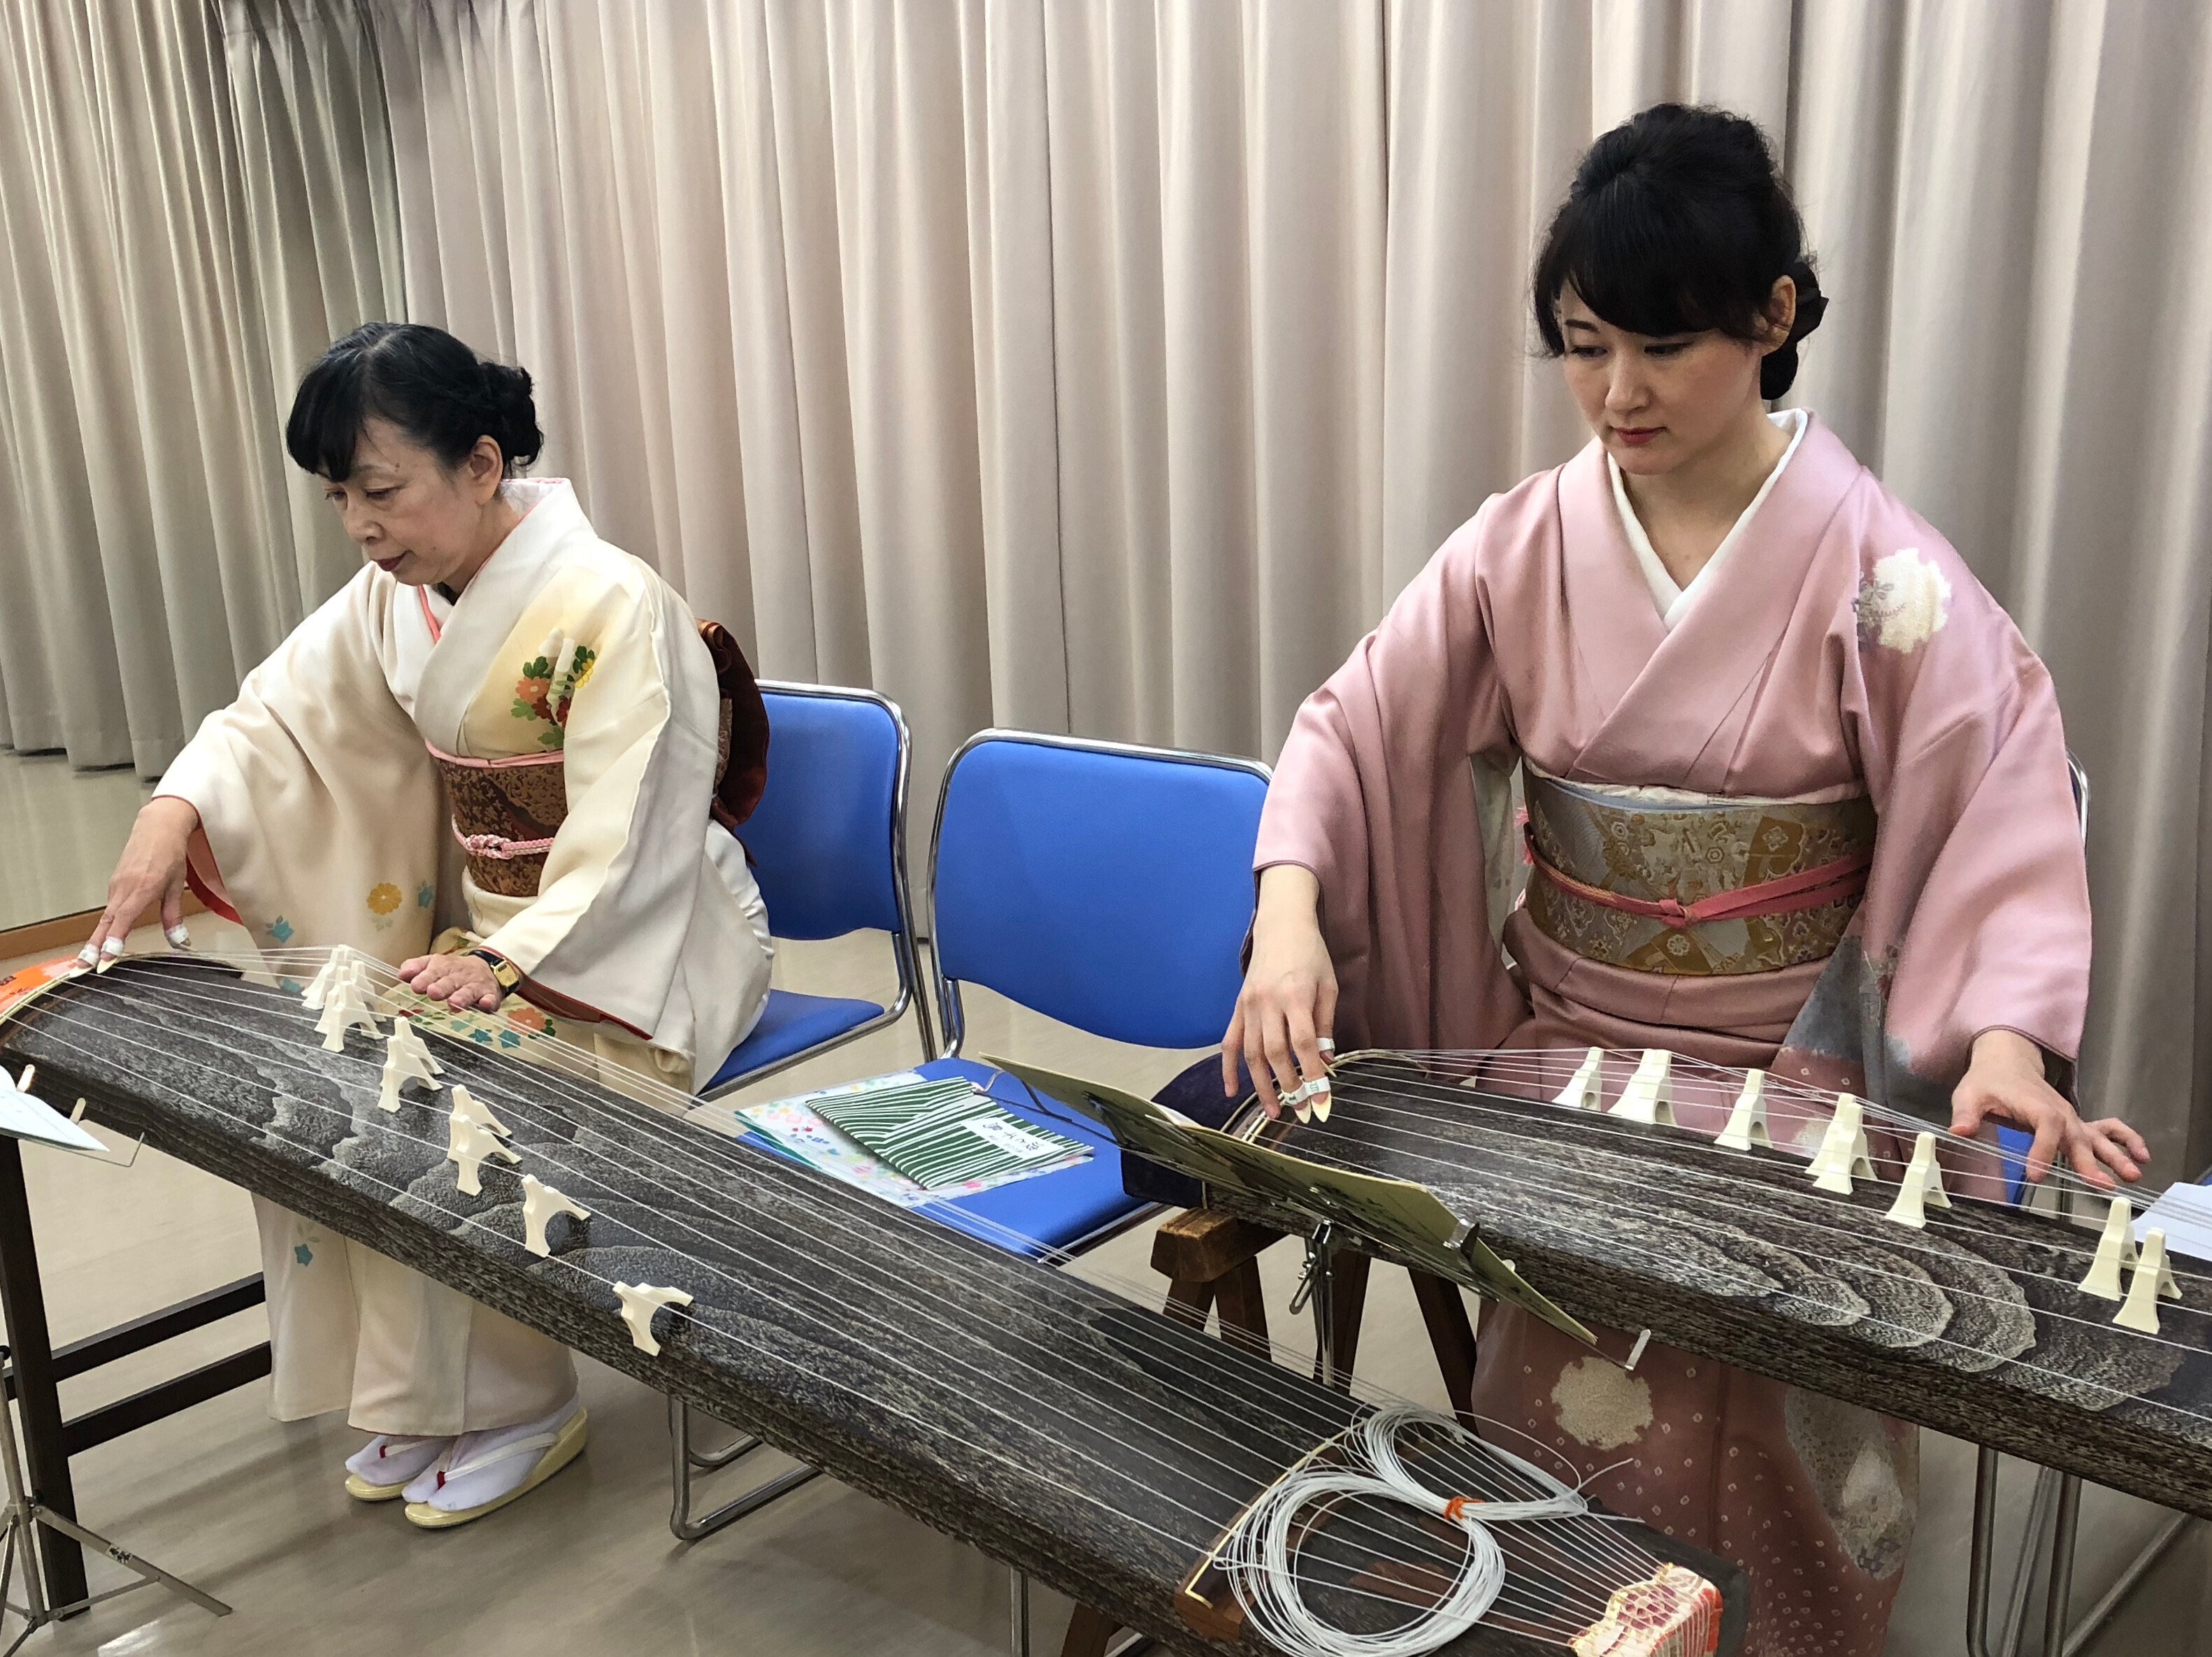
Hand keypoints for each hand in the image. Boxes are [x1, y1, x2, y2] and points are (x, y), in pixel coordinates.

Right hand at [85, 797, 200, 962]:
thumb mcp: (176, 886)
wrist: (157, 827)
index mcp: (141, 889)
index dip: (113, 940)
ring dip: (96, 939)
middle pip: (106, 922)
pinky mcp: (114, 884)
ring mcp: (116, 885)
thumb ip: (174, 916)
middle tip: (82, 967)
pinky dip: (103, 926)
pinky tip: (101, 940)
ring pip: (105, 917)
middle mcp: (124, 888)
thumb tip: (180, 942)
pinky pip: (109, 908)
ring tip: (86, 960)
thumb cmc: (170, 854)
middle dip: (94, 947)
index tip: (106, 957)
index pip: (123, 919)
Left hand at [399, 951, 502, 1011]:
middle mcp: (460, 976)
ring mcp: (476, 985)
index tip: (417, 985)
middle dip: (442, 987)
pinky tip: (485, 1004)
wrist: (488, 966)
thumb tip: (401, 974)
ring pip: (469, 990)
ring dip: (462, 996)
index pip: (434, 971)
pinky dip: (489, 1001)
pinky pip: (491, 998)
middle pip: (451, 981)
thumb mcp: (435, 963)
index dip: (425, 978)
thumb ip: (417, 967)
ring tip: (454, 1002)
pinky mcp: (490, 994)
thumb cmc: (455, 970)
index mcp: (445, 967)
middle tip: (433, 992)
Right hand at [1224, 866, 1336, 1116]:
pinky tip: (1232, 1091)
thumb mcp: (1329, 986)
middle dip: (1288, 1086)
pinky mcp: (1238, 1006)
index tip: (1322, 1100)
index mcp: (1295, 996)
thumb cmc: (1311, 954)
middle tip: (1301, 1111)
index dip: (1312, 1076)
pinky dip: (1228, 1068)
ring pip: (1251, 1053)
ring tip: (1273, 1111)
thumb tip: (1325, 1062)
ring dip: (1260, 1085)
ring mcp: (1249, 1005)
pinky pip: (1230, 1041)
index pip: (1303, 1045)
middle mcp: (1268, 1003)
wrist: (1281, 924)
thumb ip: (1325, 1025)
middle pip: (1274, 1054)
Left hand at [1951, 1029, 2147, 1189]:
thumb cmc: (1988, 1081)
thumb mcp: (1970, 1094)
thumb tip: (1960, 1130)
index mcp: (2035, 1106)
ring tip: (2131, 1175)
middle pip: (2076, 1137)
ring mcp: (2071, 1119)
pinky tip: (2141, 1155)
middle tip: (2100, 1185)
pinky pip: (2107, 1130)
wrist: (2007, 1062)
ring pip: (2096, 1137)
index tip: (2035, 1174)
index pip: (2044, 1128)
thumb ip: (1967, 1114)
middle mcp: (2059, 1113)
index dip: (2042, 1150)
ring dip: (2115, 1155)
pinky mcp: (2076, 1123)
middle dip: (2088, 1161)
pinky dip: (2126, 1139)